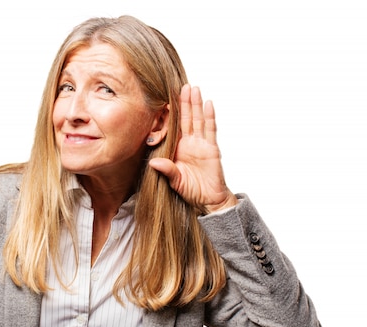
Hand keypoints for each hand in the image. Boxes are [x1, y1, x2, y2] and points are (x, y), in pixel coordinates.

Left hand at [148, 84, 237, 212]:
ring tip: (192, 88)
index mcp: (176, 149)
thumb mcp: (175, 181)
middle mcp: (188, 143)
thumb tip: (153, 162)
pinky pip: (210, 129)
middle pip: (185, 119)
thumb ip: (167, 170)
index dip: (169, 114)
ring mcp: (200, 144)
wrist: (209, 200)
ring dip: (195, 104)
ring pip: (197, 120)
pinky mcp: (212, 148)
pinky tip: (207, 104)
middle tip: (179, 85)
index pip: (172, 127)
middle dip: (183, 102)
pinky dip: (209, 116)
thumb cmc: (191, 191)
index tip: (163, 99)